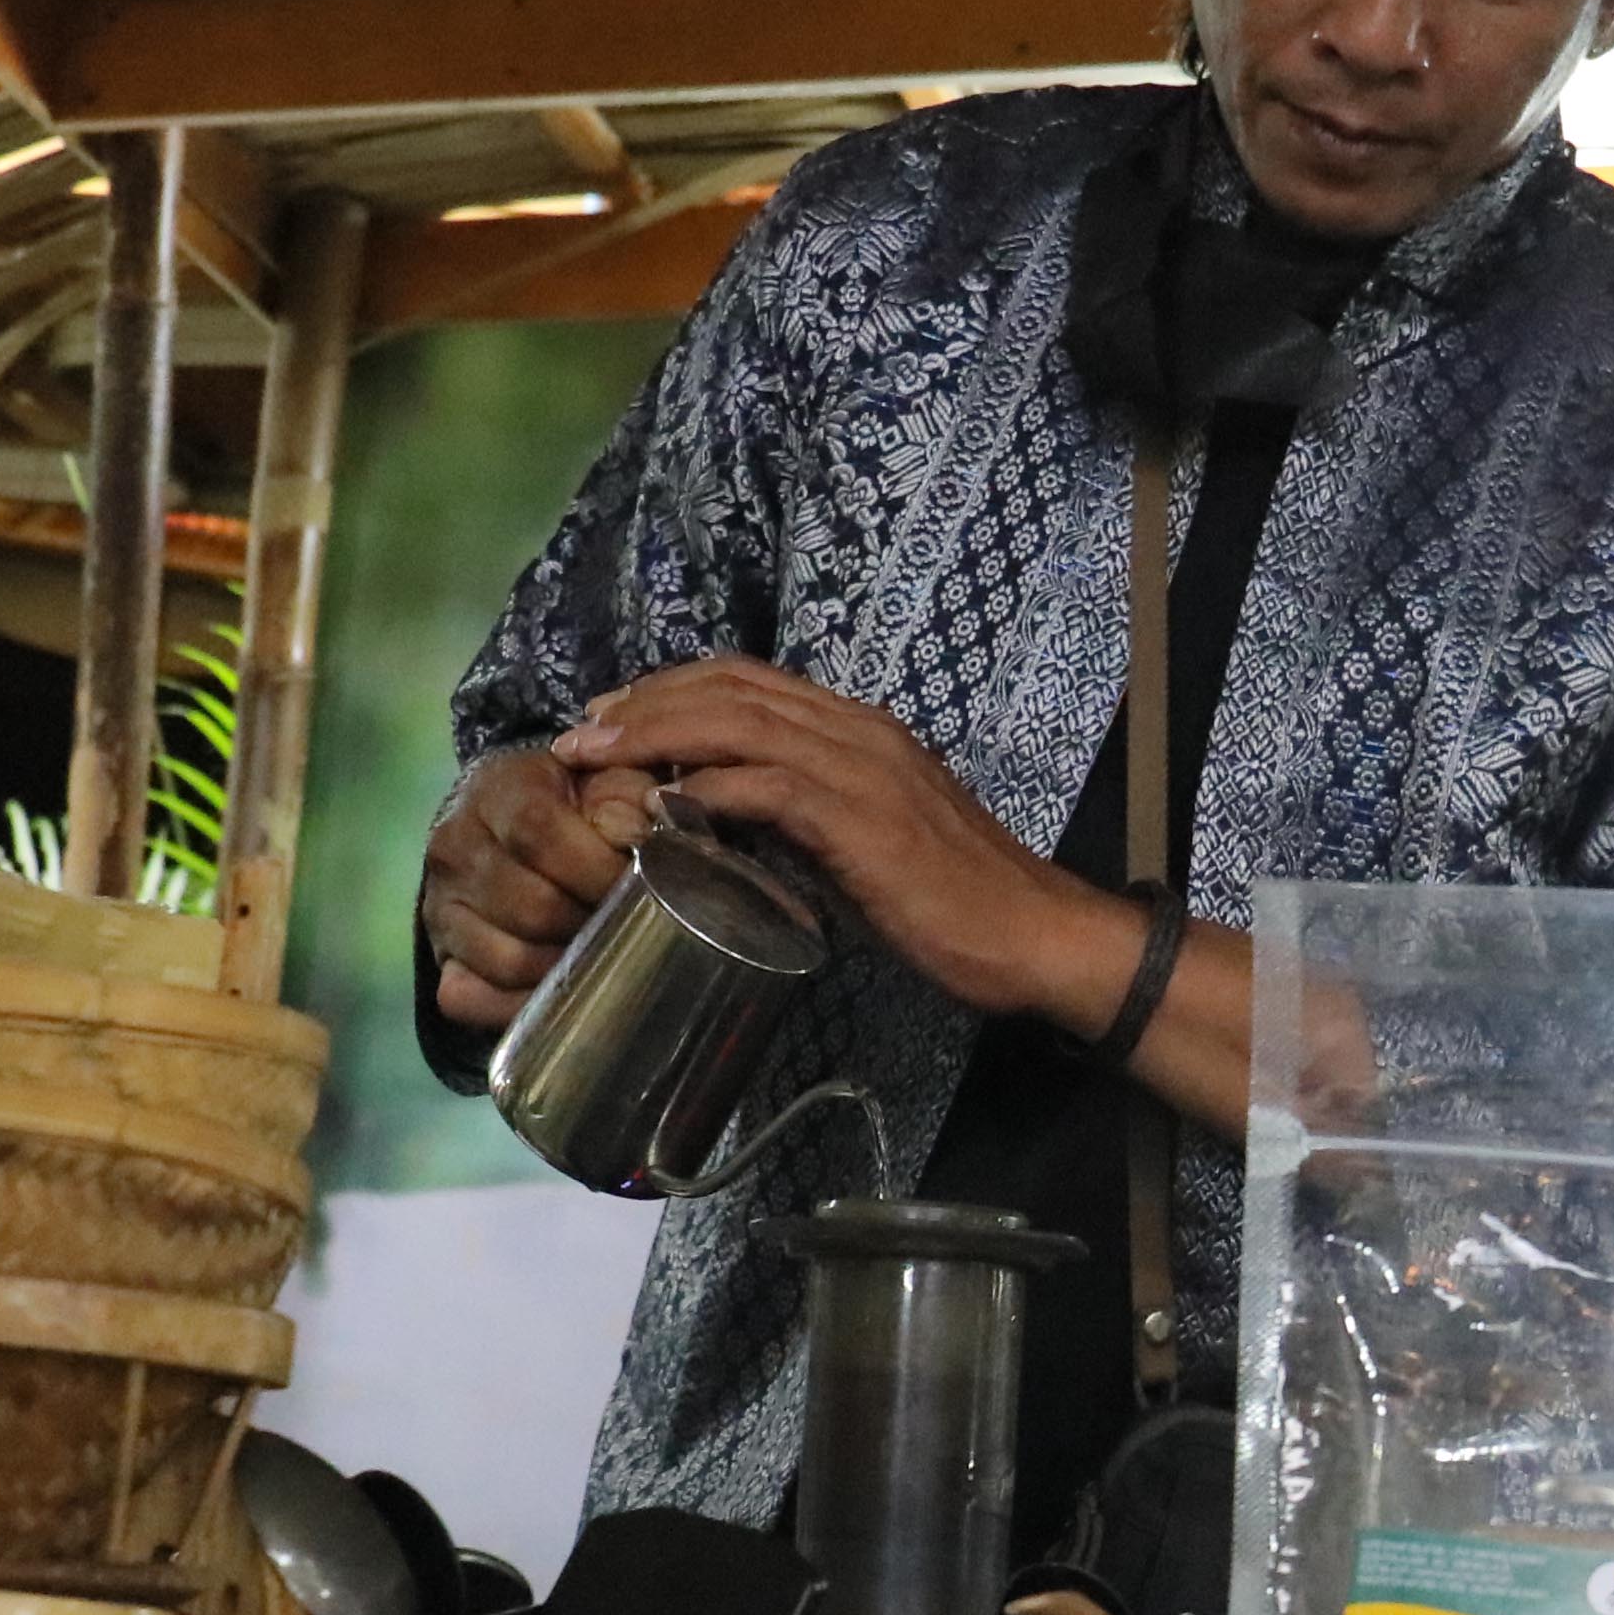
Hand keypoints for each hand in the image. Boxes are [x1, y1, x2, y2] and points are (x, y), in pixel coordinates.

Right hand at [421, 744, 648, 1029]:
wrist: (507, 823)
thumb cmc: (571, 804)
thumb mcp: (603, 780)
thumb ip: (627, 801)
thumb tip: (636, 835)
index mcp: (495, 791)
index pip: (539, 833)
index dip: (596, 869)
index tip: (645, 885)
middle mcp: (453, 846)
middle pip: (530, 906)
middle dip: (593, 925)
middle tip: (631, 926)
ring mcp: (439, 905)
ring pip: (508, 960)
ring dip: (567, 968)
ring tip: (603, 954)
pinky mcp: (438, 954)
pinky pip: (467, 998)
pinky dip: (518, 1006)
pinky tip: (559, 986)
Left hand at [562, 657, 1120, 1026]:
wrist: (1032, 934)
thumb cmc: (954, 902)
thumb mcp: (868, 841)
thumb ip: (808, 818)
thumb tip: (733, 823)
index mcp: (859, 730)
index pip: (748, 680)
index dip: (671, 690)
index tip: (613, 720)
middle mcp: (857, 732)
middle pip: (729, 687)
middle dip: (645, 703)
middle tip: (581, 734)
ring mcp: (861, 770)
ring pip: (738, 723)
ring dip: (657, 735)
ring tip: (598, 759)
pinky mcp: (862, 821)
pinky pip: (768, 786)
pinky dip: (708, 791)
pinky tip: (663, 809)